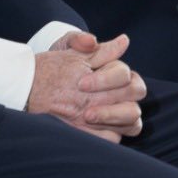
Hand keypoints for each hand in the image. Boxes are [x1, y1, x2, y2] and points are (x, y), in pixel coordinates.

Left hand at [29, 33, 145, 141]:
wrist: (40, 87)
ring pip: (133, 119)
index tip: (81, 84)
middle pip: (137, 94)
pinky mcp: (107, 130)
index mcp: (118, 71)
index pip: (125, 74)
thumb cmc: (57, 64)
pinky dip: (106, 136)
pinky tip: (88, 133)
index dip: (106, 79)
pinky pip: (117, 136)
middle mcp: (123, 92)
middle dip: (113, 102)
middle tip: (86, 109)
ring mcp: (117, 112)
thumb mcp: (65, 49)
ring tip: (87, 118)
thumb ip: (79, 41)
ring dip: (113, 118)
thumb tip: (91, 40)